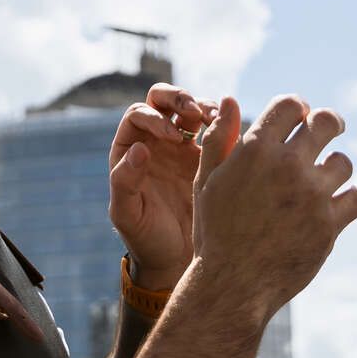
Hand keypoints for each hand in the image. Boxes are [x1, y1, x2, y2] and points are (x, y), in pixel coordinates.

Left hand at [109, 85, 241, 289]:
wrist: (178, 260)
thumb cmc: (146, 239)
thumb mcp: (127, 215)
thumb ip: (124, 182)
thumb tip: (138, 149)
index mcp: (129, 149)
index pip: (138, 114)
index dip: (155, 118)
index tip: (173, 138)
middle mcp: (154, 141)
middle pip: (162, 100)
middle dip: (178, 98)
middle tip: (195, 112)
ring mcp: (182, 146)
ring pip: (190, 109)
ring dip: (203, 105)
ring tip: (217, 119)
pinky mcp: (207, 156)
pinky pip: (215, 129)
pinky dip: (223, 123)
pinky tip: (232, 132)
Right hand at [190, 94, 356, 320]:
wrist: (232, 284)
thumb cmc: (215, 230)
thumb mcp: (207, 181)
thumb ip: (219, 139)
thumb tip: (230, 99)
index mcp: (256, 149)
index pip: (291, 105)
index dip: (299, 108)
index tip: (301, 117)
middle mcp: (287, 166)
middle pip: (326, 122)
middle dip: (330, 122)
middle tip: (332, 127)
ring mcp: (312, 195)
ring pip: (343, 162)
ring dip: (336, 165)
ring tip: (327, 176)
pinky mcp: (330, 224)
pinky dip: (356, 195)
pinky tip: (349, 197)